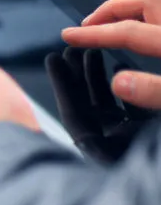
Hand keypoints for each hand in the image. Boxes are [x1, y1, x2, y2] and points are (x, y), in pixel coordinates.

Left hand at [45, 47, 152, 163]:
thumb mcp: (152, 130)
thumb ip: (142, 104)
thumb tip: (120, 79)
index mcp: (109, 155)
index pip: (74, 116)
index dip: (63, 86)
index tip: (53, 58)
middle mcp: (117, 151)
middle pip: (87, 110)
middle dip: (77, 79)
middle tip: (71, 50)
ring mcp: (133, 145)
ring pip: (108, 109)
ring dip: (98, 81)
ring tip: (92, 53)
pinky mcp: (148, 141)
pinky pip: (131, 113)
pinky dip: (125, 91)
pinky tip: (122, 67)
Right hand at [62, 0, 160, 107]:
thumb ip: (155, 90)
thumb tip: (119, 83)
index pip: (128, 31)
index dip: (94, 33)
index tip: (70, 36)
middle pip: (145, 1)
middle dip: (111, 9)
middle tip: (88, 25)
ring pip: (158, 5)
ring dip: (130, 11)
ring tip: (109, 24)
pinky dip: (148, 21)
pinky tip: (144, 38)